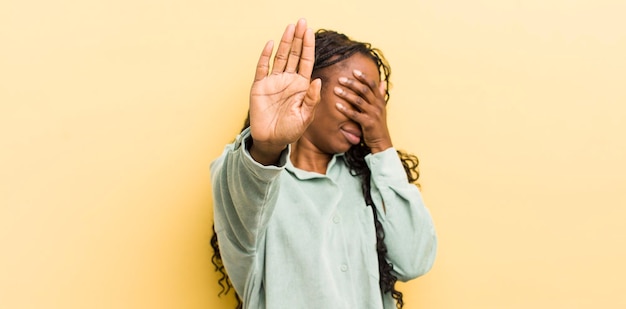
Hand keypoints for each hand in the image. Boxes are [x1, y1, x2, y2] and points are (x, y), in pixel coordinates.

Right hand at [249, 19, 320, 163]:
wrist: (271, 140)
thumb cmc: (290, 130)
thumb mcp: (305, 117)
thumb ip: (312, 99)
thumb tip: (317, 80)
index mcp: (301, 86)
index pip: (306, 61)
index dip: (308, 46)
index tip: (310, 32)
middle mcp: (288, 80)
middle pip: (294, 54)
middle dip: (298, 38)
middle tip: (301, 22)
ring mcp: (273, 82)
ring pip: (280, 57)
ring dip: (285, 42)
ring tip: (290, 27)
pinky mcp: (260, 86)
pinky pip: (262, 67)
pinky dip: (265, 55)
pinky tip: (271, 44)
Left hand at [334, 69, 391, 152]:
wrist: (381, 141)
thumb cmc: (378, 124)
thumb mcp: (381, 108)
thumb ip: (380, 94)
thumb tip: (382, 81)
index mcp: (380, 100)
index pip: (372, 85)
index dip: (363, 77)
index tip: (354, 71)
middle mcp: (377, 106)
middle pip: (364, 90)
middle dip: (352, 83)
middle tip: (340, 79)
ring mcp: (373, 114)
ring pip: (358, 101)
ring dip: (346, 94)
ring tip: (336, 90)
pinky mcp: (368, 123)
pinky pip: (354, 114)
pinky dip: (345, 109)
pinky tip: (336, 105)